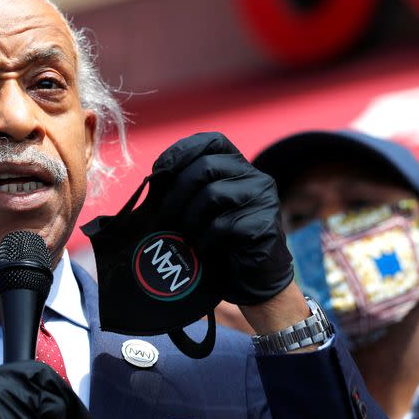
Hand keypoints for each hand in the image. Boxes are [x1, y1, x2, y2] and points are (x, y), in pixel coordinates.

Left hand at [152, 132, 293, 306]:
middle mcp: (255, 177)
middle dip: (177, 191)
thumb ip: (186, 187)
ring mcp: (263, 199)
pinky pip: (223, 224)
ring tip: (184, 234)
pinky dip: (204, 238)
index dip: (182, 150)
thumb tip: (154, 177)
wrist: (253, 278)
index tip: (160, 170)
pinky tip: (200, 248)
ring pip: (213, 194)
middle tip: (163, 215)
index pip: (212, 140)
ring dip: (189, 217)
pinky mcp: (264, 225)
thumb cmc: (221, 240)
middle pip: (207, 167)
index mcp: (239, 166)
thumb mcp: (202, 207)